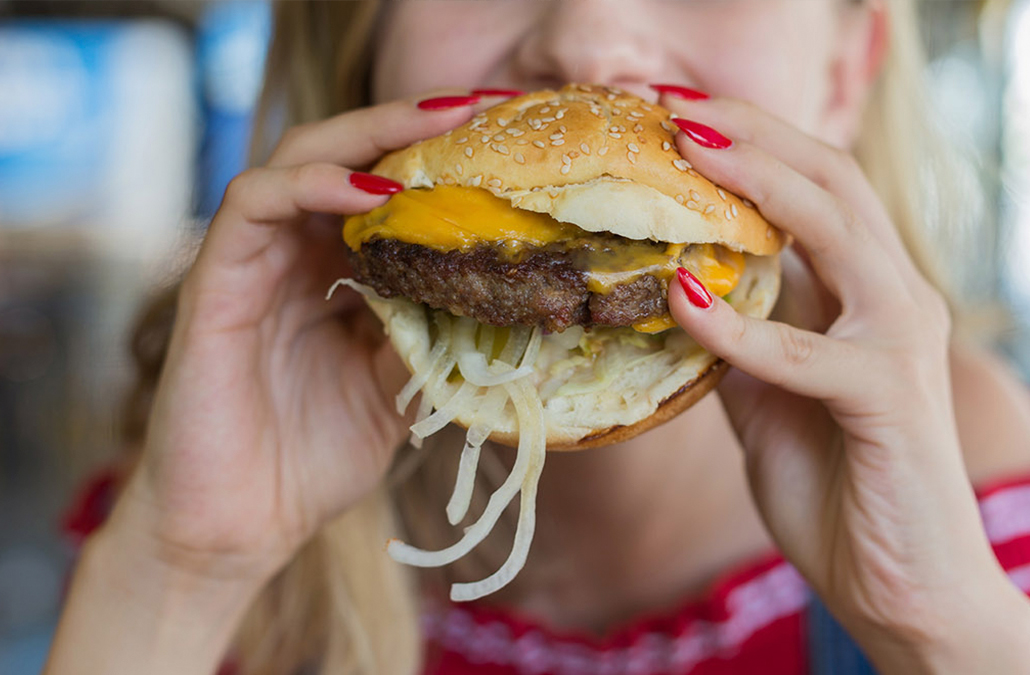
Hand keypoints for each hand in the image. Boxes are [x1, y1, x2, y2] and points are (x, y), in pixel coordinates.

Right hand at [110, 93, 481, 585]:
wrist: (240, 529)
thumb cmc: (313, 460)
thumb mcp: (396, 390)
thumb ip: (431, 335)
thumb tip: (500, 295)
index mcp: (336, 275)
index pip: (383, 190)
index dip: (437, 159)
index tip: (503, 139)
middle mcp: (294, 256)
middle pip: (345, 156)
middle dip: (408, 124)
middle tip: (476, 108)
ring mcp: (252, 264)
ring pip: (297, 160)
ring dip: (365, 138)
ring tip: (432, 131)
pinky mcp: (214, 283)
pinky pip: (251, 206)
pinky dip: (308, 186)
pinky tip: (367, 191)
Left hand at [660, 95, 1029, 672]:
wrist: (906, 587)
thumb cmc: (840, 489)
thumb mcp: (767, 402)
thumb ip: (737, 346)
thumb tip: (675, 301)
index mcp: (869, 293)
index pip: (817, 188)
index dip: (753, 144)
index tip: (676, 117)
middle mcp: (896, 298)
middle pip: (833, 180)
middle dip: (755, 134)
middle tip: (675, 107)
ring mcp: (900, 342)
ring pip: (838, 232)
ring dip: (758, 187)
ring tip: (688, 152)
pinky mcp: (891, 398)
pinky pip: (807, 351)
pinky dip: (742, 327)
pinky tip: (683, 299)